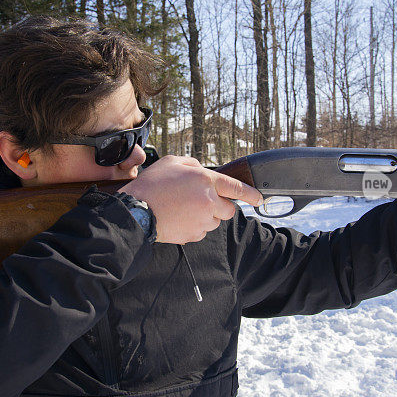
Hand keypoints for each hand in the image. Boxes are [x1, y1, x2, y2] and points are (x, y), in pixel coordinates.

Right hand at [118, 155, 262, 243]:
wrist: (136, 212)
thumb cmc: (152, 185)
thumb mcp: (172, 162)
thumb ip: (193, 164)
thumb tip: (201, 170)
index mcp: (206, 180)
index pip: (237, 188)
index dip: (251, 194)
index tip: (259, 199)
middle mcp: (208, 201)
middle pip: (229, 210)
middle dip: (220, 206)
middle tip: (201, 202)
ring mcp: (202, 221)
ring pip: (215, 222)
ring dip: (206, 216)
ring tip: (183, 209)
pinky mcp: (194, 235)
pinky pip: (202, 231)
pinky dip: (195, 226)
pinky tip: (179, 219)